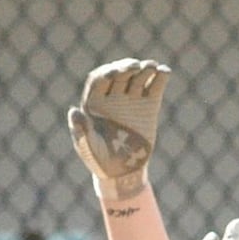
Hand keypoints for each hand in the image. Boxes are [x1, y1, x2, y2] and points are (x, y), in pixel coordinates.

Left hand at [68, 58, 169, 200]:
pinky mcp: (149, 105)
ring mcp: (131, 99)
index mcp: (94, 103)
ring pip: (137, 77)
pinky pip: (155, 86)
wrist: (122, 172)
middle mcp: (112, 96)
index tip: (115, 73)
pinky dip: (160, 77)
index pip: (99, 79)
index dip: (107, 73)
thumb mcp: (88, 148)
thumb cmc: (100, 161)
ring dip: (144, 69)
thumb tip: (74, 111)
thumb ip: (80, 131)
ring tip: (152, 67)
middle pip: (119, 74)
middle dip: (127, 67)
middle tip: (136, 67)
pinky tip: (164, 71)